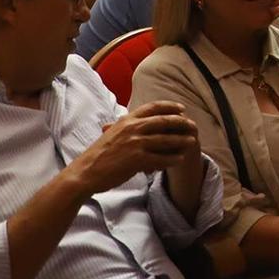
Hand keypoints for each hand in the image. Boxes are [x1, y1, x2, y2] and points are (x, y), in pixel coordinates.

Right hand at [67, 101, 201, 194]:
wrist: (86, 172)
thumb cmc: (98, 155)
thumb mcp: (111, 133)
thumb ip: (125, 125)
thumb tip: (134, 119)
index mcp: (126, 120)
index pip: (153, 107)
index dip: (170, 106)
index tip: (181, 108)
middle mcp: (132, 128)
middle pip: (164, 121)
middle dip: (181, 123)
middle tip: (193, 125)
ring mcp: (135, 143)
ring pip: (165, 140)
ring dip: (181, 141)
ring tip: (192, 142)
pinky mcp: (137, 159)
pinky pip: (160, 158)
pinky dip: (172, 159)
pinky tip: (180, 159)